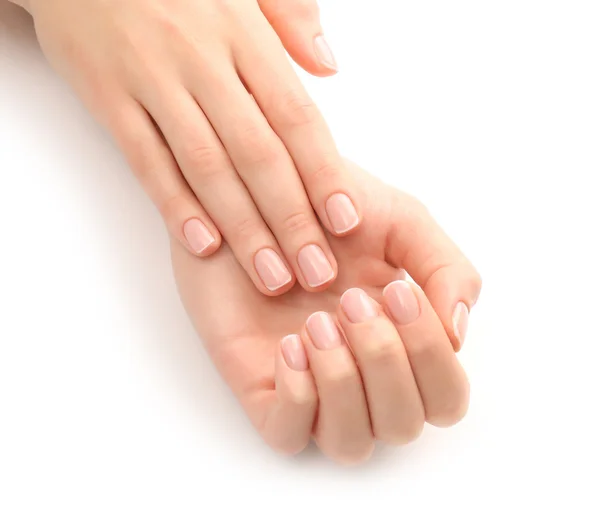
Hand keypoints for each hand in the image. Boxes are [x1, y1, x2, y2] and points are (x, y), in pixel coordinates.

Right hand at [28, 0, 359, 294]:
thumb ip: (290, 17)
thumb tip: (328, 65)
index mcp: (243, 35)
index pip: (296, 116)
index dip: (324, 173)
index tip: (346, 221)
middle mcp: (203, 62)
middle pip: (258, 154)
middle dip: (292, 219)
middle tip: (317, 271)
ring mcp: (153, 82)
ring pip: (207, 167)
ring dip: (243, 228)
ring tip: (272, 276)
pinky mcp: (110, 99)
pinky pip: (146, 161)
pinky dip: (175, 205)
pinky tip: (204, 245)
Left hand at [172, 160, 481, 463]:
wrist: (256, 198)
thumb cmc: (330, 213)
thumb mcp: (402, 223)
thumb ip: (446, 270)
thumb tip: (456, 332)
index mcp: (404, 346)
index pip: (445, 397)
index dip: (430, 357)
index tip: (397, 293)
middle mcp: (365, 378)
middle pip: (403, 425)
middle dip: (385, 363)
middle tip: (353, 301)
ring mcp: (314, 390)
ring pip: (350, 442)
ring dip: (344, 384)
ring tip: (317, 322)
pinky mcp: (263, 390)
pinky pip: (288, 435)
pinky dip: (297, 396)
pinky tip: (289, 343)